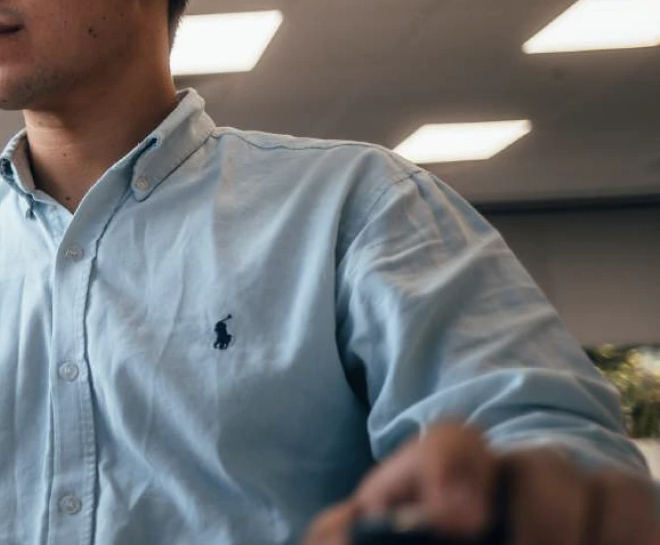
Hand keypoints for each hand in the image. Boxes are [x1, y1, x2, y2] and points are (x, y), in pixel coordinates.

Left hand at [306, 423, 659, 543]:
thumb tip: (363, 534)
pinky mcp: (611, 529)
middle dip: (545, 519)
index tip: (457, 522)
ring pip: (615, 491)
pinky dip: (635, 540)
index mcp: (441, 479)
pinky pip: (640, 523)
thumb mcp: (349, 544)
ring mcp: (572, 510)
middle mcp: (514, 483)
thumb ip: (344, 536)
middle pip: (545, 467)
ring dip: (607, 534)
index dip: (458, 469)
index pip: (455, 441)